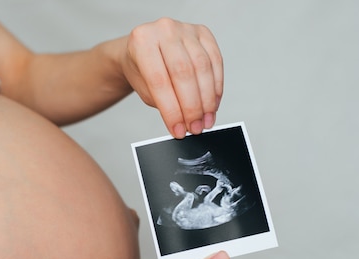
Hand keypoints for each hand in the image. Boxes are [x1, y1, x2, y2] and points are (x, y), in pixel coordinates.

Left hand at [120, 18, 223, 138]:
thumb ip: (163, 103)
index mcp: (142, 41)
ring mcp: (185, 28)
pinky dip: (216, 87)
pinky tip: (213, 105)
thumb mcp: (143, 88)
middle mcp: (164, 29)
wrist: (144, 49)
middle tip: (195, 128)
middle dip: (192, 106)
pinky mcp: (203, 32)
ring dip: (207, 100)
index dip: (172, 110)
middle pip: (184, 73)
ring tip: (205, 121)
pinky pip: (215, 61)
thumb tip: (186, 123)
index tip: (179, 131)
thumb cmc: (142, 69)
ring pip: (203, 67)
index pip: (160, 81)